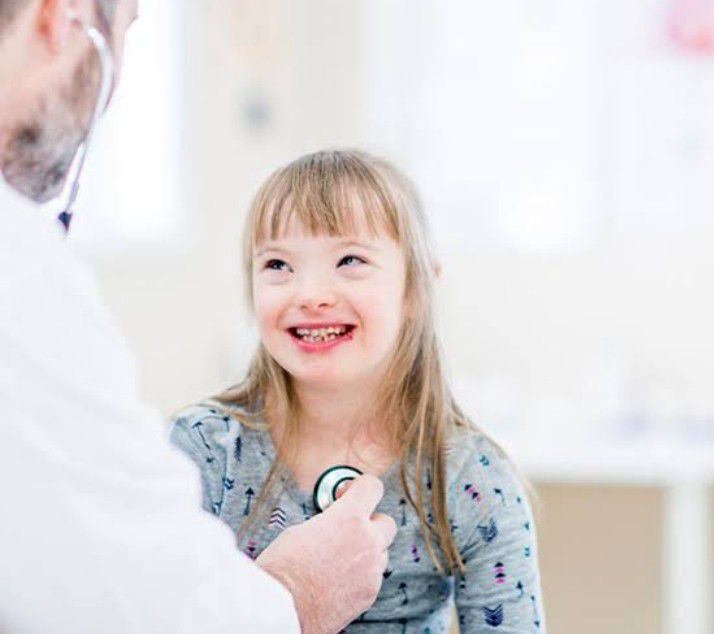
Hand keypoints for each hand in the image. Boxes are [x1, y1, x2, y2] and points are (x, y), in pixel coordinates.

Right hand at [256, 474, 396, 633]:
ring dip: (367, 551)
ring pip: (382, 552)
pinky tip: (339, 578)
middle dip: (371, 523)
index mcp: (349, 517)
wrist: (281, 608)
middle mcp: (367, 541)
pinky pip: (373, 577)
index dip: (361, 487)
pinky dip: (361, 575)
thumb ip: (329, 521)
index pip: (373, 487)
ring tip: (340, 558)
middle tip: (350, 529)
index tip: (351, 493)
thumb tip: (333, 522)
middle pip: (387, 522)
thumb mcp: (301, 529)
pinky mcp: (369, 594)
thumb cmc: (283, 568)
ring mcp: (371, 570)